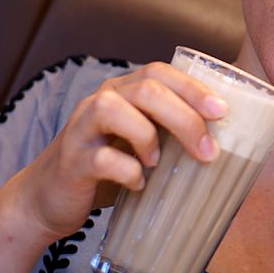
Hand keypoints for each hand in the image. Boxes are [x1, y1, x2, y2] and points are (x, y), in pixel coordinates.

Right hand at [7, 62, 227, 242]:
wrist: (47, 200)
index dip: (193, 88)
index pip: (159, 72)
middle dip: (184, 117)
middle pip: (146, 89)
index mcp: (123, 92)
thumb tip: (226, 141)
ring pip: (114, 109)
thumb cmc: (106, 168)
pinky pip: (100, 158)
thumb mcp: (141, 143)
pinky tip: (138, 184)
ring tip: (158, 162)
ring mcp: (82, 128)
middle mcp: (101, 102)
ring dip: (147, 136)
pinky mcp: (71, 161)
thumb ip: (170, 132)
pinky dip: (127, 172)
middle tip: (208, 150)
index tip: (223, 112)